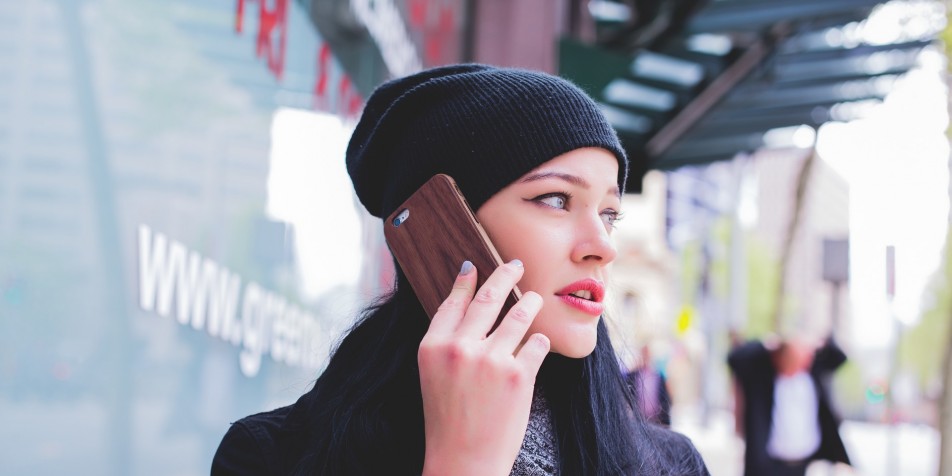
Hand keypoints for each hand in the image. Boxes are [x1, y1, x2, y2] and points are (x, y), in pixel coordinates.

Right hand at [419, 260, 549, 475]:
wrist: (463, 461)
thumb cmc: (448, 420)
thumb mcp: (433, 375)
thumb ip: (448, 342)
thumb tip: (469, 303)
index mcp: (433, 347)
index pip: (453, 302)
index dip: (466, 281)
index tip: (475, 265)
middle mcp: (460, 348)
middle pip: (488, 298)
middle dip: (505, 275)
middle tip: (515, 265)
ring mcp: (490, 360)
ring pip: (519, 315)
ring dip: (529, 303)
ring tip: (534, 299)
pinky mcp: (518, 374)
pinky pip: (536, 343)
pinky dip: (539, 342)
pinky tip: (537, 342)